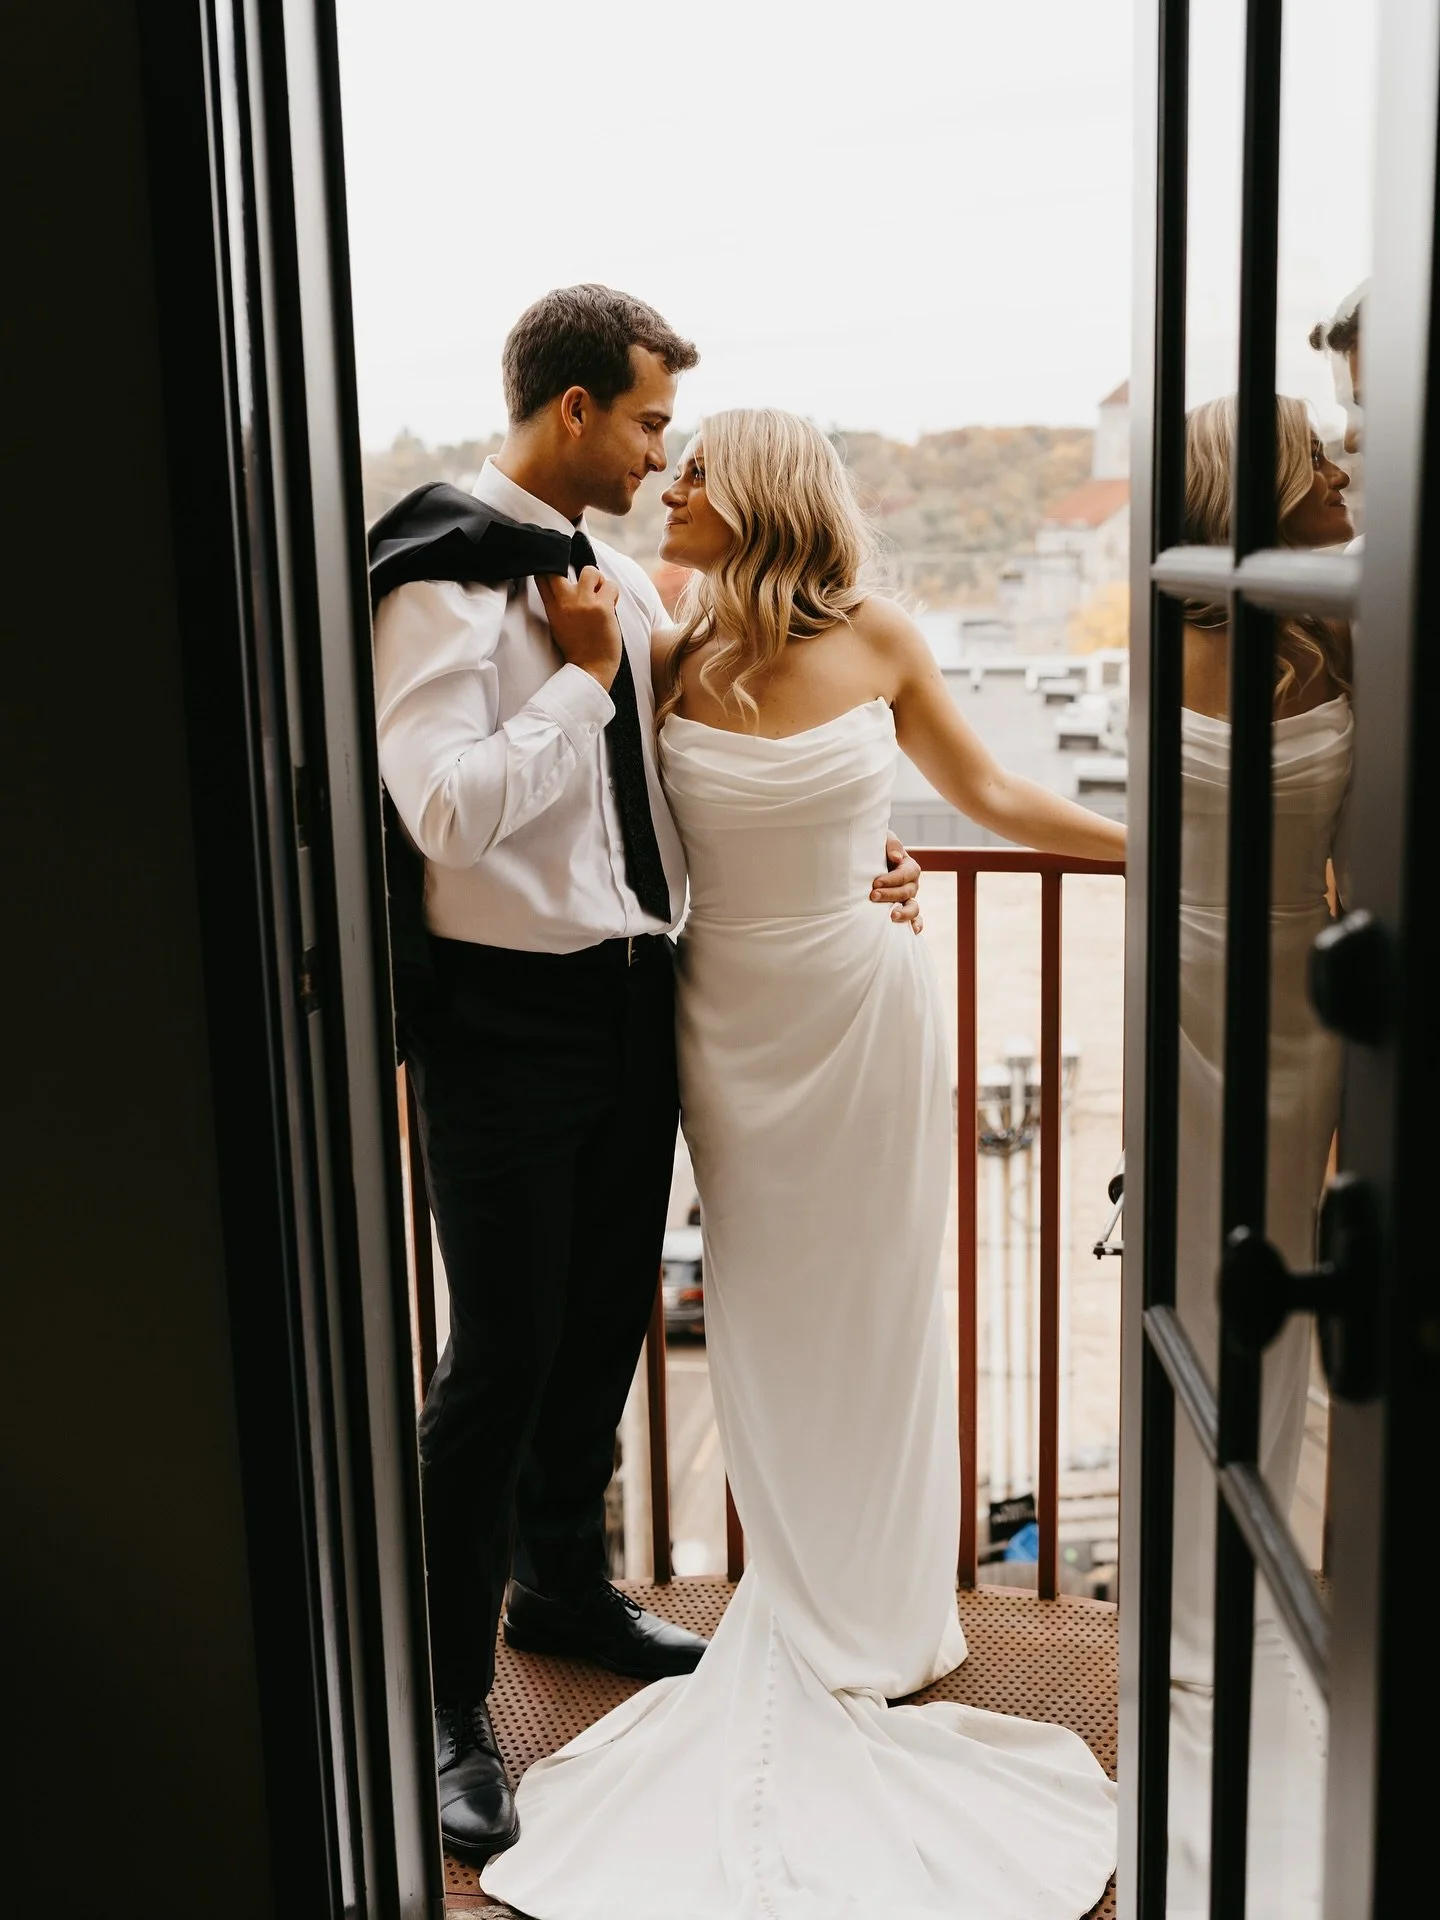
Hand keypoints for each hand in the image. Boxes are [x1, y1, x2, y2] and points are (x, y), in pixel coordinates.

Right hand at [537, 568, 623, 688]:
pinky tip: (611, 606)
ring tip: (601, 596)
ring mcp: (583, 603)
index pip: (542, 577)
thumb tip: (568, 583)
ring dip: (599, 580)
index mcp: (552, 608)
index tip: (561, 574)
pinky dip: (614, 593)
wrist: (590, 669)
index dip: (551, 570)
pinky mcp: (602, 608)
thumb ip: (559, 604)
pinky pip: (611, 585)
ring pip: (590, 571)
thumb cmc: (578, 648)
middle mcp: (565, 602)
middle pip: (559, 569)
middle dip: (573, 573)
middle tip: (585, 587)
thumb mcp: (559, 625)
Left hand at [872, 832, 922, 933]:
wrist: (865, 862)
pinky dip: (916, 925)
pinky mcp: (903, 910)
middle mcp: (911, 884)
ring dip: (905, 913)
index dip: (892, 879)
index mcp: (908, 867)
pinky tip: (912, 932)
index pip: (906, 873)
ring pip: (914, 907)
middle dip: (891, 895)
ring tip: (892, 917)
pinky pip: (915, 919)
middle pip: (908, 891)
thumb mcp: (883, 840)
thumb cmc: (874, 849)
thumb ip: (891, 845)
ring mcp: (908, 899)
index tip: (875, 882)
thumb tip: (896, 859)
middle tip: (873, 896)